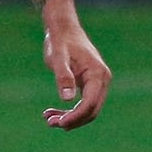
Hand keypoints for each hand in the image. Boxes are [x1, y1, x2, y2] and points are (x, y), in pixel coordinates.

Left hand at [41, 13, 110, 128]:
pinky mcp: (90, 84)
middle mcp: (102, 79)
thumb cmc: (60, 41)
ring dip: (70, 117)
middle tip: (49, 123)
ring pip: (88, 109)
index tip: (58, 123)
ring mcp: (98, 82)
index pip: (90, 104)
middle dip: (72, 120)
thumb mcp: (58, 58)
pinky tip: (53, 112)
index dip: (75, 117)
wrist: (64, 28)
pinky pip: (84, 103)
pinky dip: (70, 110)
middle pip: (91, 110)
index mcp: (97, 74)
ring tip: (48, 119)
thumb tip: (67, 99)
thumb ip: (63, 77)